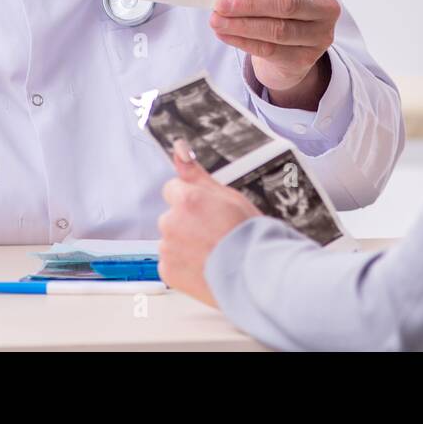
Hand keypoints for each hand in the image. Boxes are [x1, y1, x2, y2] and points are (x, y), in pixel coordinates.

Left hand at [158, 139, 261, 306]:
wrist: (254, 273)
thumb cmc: (247, 234)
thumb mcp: (227, 195)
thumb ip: (196, 173)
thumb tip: (179, 150)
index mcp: (186, 199)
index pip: (173, 189)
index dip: (191, 200)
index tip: (206, 211)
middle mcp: (171, 222)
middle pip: (171, 215)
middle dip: (187, 222)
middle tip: (213, 232)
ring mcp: (168, 248)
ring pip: (171, 239)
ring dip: (184, 243)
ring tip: (212, 251)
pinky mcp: (167, 271)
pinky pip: (170, 262)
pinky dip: (183, 264)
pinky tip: (205, 265)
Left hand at [209, 0, 339, 107]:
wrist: (294, 47)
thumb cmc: (280, 10)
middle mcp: (325, 5)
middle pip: (284, 2)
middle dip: (248, 4)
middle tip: (220, 5)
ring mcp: (320, 34)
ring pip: (277, 29)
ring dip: (242, 25)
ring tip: (217, 21)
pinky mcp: (307, 58)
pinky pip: (271, 50)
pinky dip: (244, 42)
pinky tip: (226, 35)